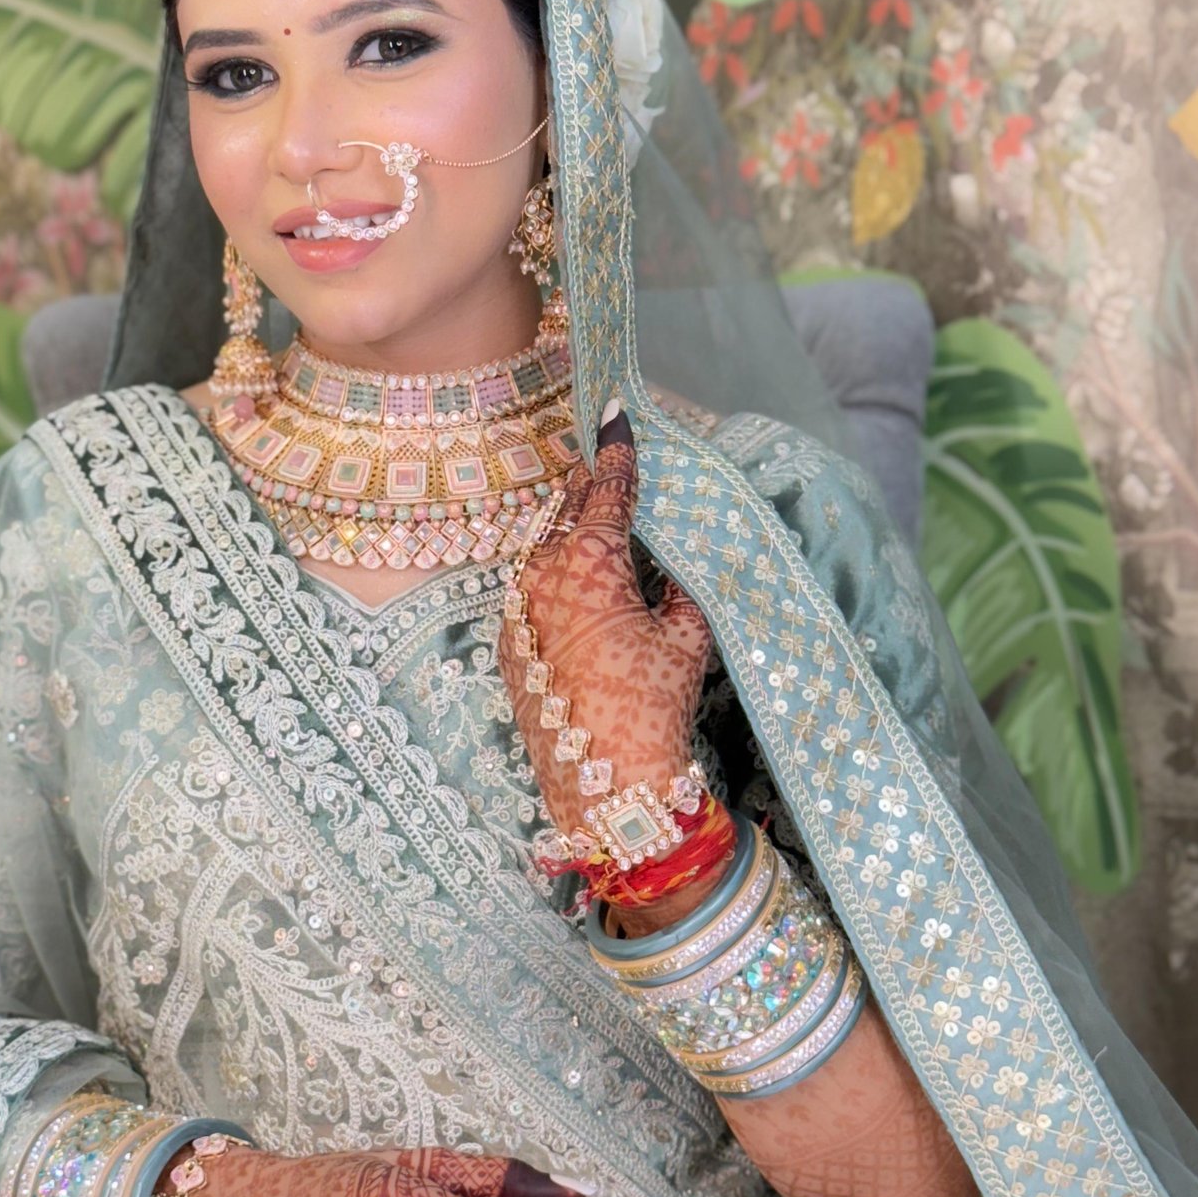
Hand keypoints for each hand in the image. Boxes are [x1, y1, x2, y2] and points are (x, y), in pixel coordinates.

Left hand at [500, 404, 713, 839]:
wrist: (607, 786)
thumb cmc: (654, 707)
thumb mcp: (689, 637)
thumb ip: (686, 581)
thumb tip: (681, 552)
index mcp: (591, 559)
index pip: (607, 486)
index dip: (618, 447)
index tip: (616, 410)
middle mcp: (543, 573)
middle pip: (567, 507)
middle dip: (592, 487)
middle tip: (614, 466)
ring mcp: (518, 607)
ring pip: (543, 546)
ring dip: (570, 532)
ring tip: (602, 528)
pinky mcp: (508, 642)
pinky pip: (530, 589)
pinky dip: (553, 577)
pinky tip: (581, 589)